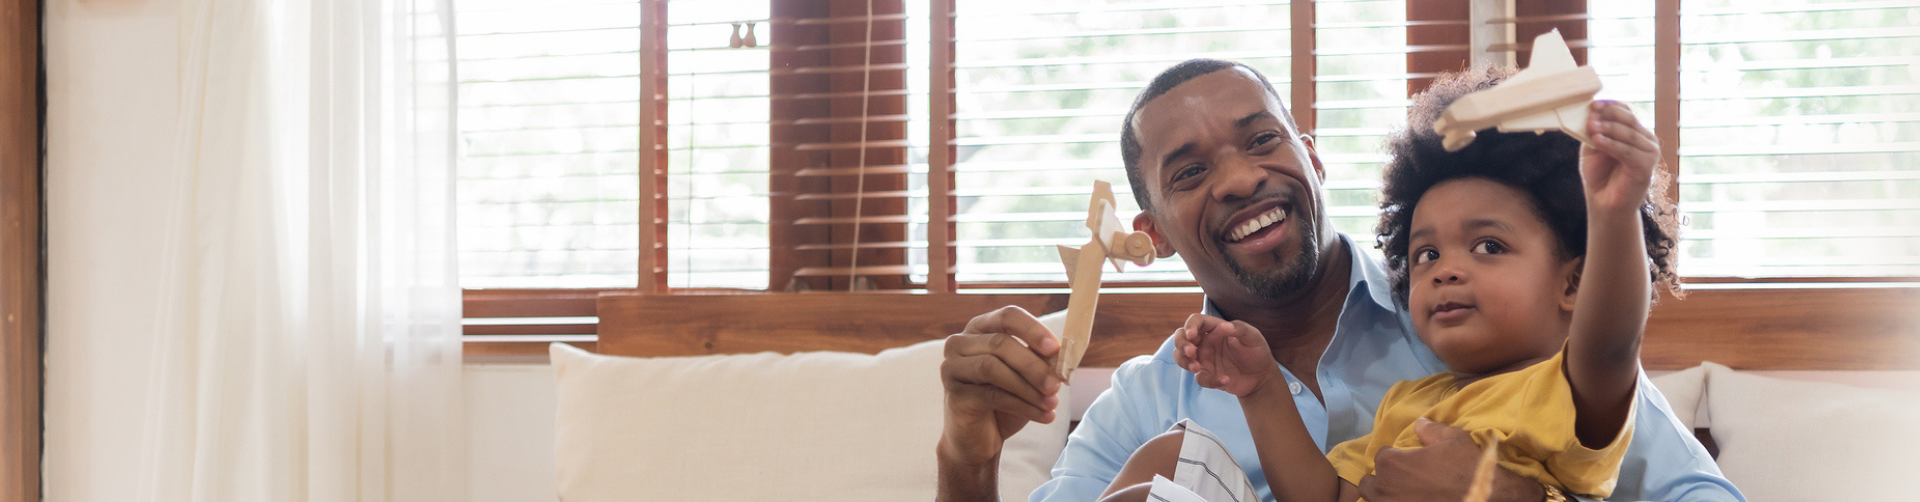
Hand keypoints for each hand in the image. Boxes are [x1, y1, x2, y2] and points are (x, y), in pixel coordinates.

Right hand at [938, 306, 1063, 467]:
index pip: (1007, 316)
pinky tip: (1042, 415)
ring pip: (992, 367)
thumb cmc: (1004, 401)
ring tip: (1051, 403)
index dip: (1033, 329)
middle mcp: (960, 343)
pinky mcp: (954, 394)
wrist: (980, 438)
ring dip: (1027, 387)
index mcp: (980, 329)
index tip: (1055, 348)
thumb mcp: (1026, 376)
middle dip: (1033, 365)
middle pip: (1000, 343)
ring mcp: (952, 368)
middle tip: (1056, 385)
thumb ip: (1039, 358)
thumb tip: (1061, 352)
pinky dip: (1022, 405)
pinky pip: (991, 395)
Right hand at [1173, 314, 1279, 396]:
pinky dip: (1210, 380)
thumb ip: (1240, 329)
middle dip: (1181, 344)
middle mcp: (1205, 342)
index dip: (1190, 326)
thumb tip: (1225, 326)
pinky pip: (1200, 378)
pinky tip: (1225, 380)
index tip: (1192, 335)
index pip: (1196, 321)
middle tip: (1191, 352)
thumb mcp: (1253, 336)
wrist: (1262, 376)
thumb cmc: (1257, 351)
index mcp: (1214, 329)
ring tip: (1196, 367)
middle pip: (1181, 337)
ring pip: (1181, 358)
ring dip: (1184, 362)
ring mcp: (1204, 359)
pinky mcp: (1207, 375)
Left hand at [1357, 418, 1544, 501]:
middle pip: (1369, 483)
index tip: (1409, 459)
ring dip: (1385, 495)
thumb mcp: (1452, 438)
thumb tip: (1419, 423)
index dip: (1395, 456)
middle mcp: (1385, 488)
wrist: (1485, 498)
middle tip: (1401, 479)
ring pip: (1375, 500)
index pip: (1382, 455)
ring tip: (1404, 492)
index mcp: (1391, 463)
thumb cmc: (1467, 467)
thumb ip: (1430, 429)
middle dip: (1381, 479)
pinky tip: (1414, 500)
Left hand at [1580, 100, 1659, 212]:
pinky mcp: (1646, 166)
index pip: (1626, 111)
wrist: (1604, 201)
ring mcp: (1649, 152)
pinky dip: (1611, 144)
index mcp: (1634, 131)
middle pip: (1629, 119)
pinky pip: (1628, 151)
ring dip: (1608, 128)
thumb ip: (1594, 131)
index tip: (1593, 104)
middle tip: (1590, 116)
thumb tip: (1591, 113)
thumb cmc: (1599, 174)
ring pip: (1629, 134)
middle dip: (1608, 115)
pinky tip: (1597, 140)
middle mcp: (1646, 139)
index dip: (1610, 106)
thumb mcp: (1593, 147)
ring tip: (1591, 127)